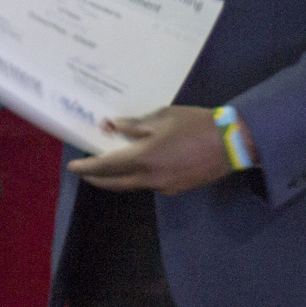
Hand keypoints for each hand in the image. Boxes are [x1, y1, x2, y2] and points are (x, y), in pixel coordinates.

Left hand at [68, 105, 243, 194]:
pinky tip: (138, 167)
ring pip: (132, 185)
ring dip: (117, 178)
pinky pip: (149, 184)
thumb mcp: (161, 118)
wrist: (232, 143)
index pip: (106, 166)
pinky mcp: (176, 188)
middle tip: (85, 172)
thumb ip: (134, 125)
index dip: (87, 167)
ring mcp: (164, 186)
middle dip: (96, 178)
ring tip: (107, 167)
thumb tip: (112, 126)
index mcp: (144, 158)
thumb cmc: (195, 124)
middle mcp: (150, 177)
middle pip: (114, 183)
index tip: (73, 166)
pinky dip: (137, 177)